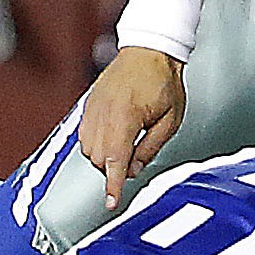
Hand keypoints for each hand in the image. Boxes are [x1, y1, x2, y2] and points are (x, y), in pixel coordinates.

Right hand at [77, 45, 186, 211]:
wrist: (149, 51)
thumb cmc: (162, 81)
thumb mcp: (169, 120)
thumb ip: (150, 148)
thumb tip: (135, 169)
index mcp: (125, 119)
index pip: (116, 161)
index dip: (113, 185)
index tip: (110, 202)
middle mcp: (103, 114)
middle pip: (99, 159)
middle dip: (115, 168)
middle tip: (136, 160)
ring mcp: (92, 109)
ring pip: (89, 149)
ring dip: (105, 156)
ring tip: (127, 143)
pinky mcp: (88, 106)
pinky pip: (84, 135)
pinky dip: (97, 143)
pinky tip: (114, 135)